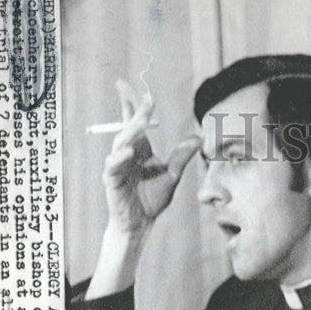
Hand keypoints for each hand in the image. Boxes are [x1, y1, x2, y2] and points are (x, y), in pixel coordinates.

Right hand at [101, 79, 199, 235]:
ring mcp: (118, 166)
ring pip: (120, 142)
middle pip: (128, 128)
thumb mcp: (172, 174)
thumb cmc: (153, 198)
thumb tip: (199, 138)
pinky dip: (119, 157)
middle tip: (146, 101)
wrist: (141, 222)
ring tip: (140, 123)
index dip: (131, 104)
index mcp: (140, 149)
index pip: (134, 122)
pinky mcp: (112, 180)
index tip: (131, 87)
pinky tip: (129, 151)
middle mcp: (126, 153)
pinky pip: (113, 165)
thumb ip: (182, 156)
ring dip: (130, 131)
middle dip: (135, 113)